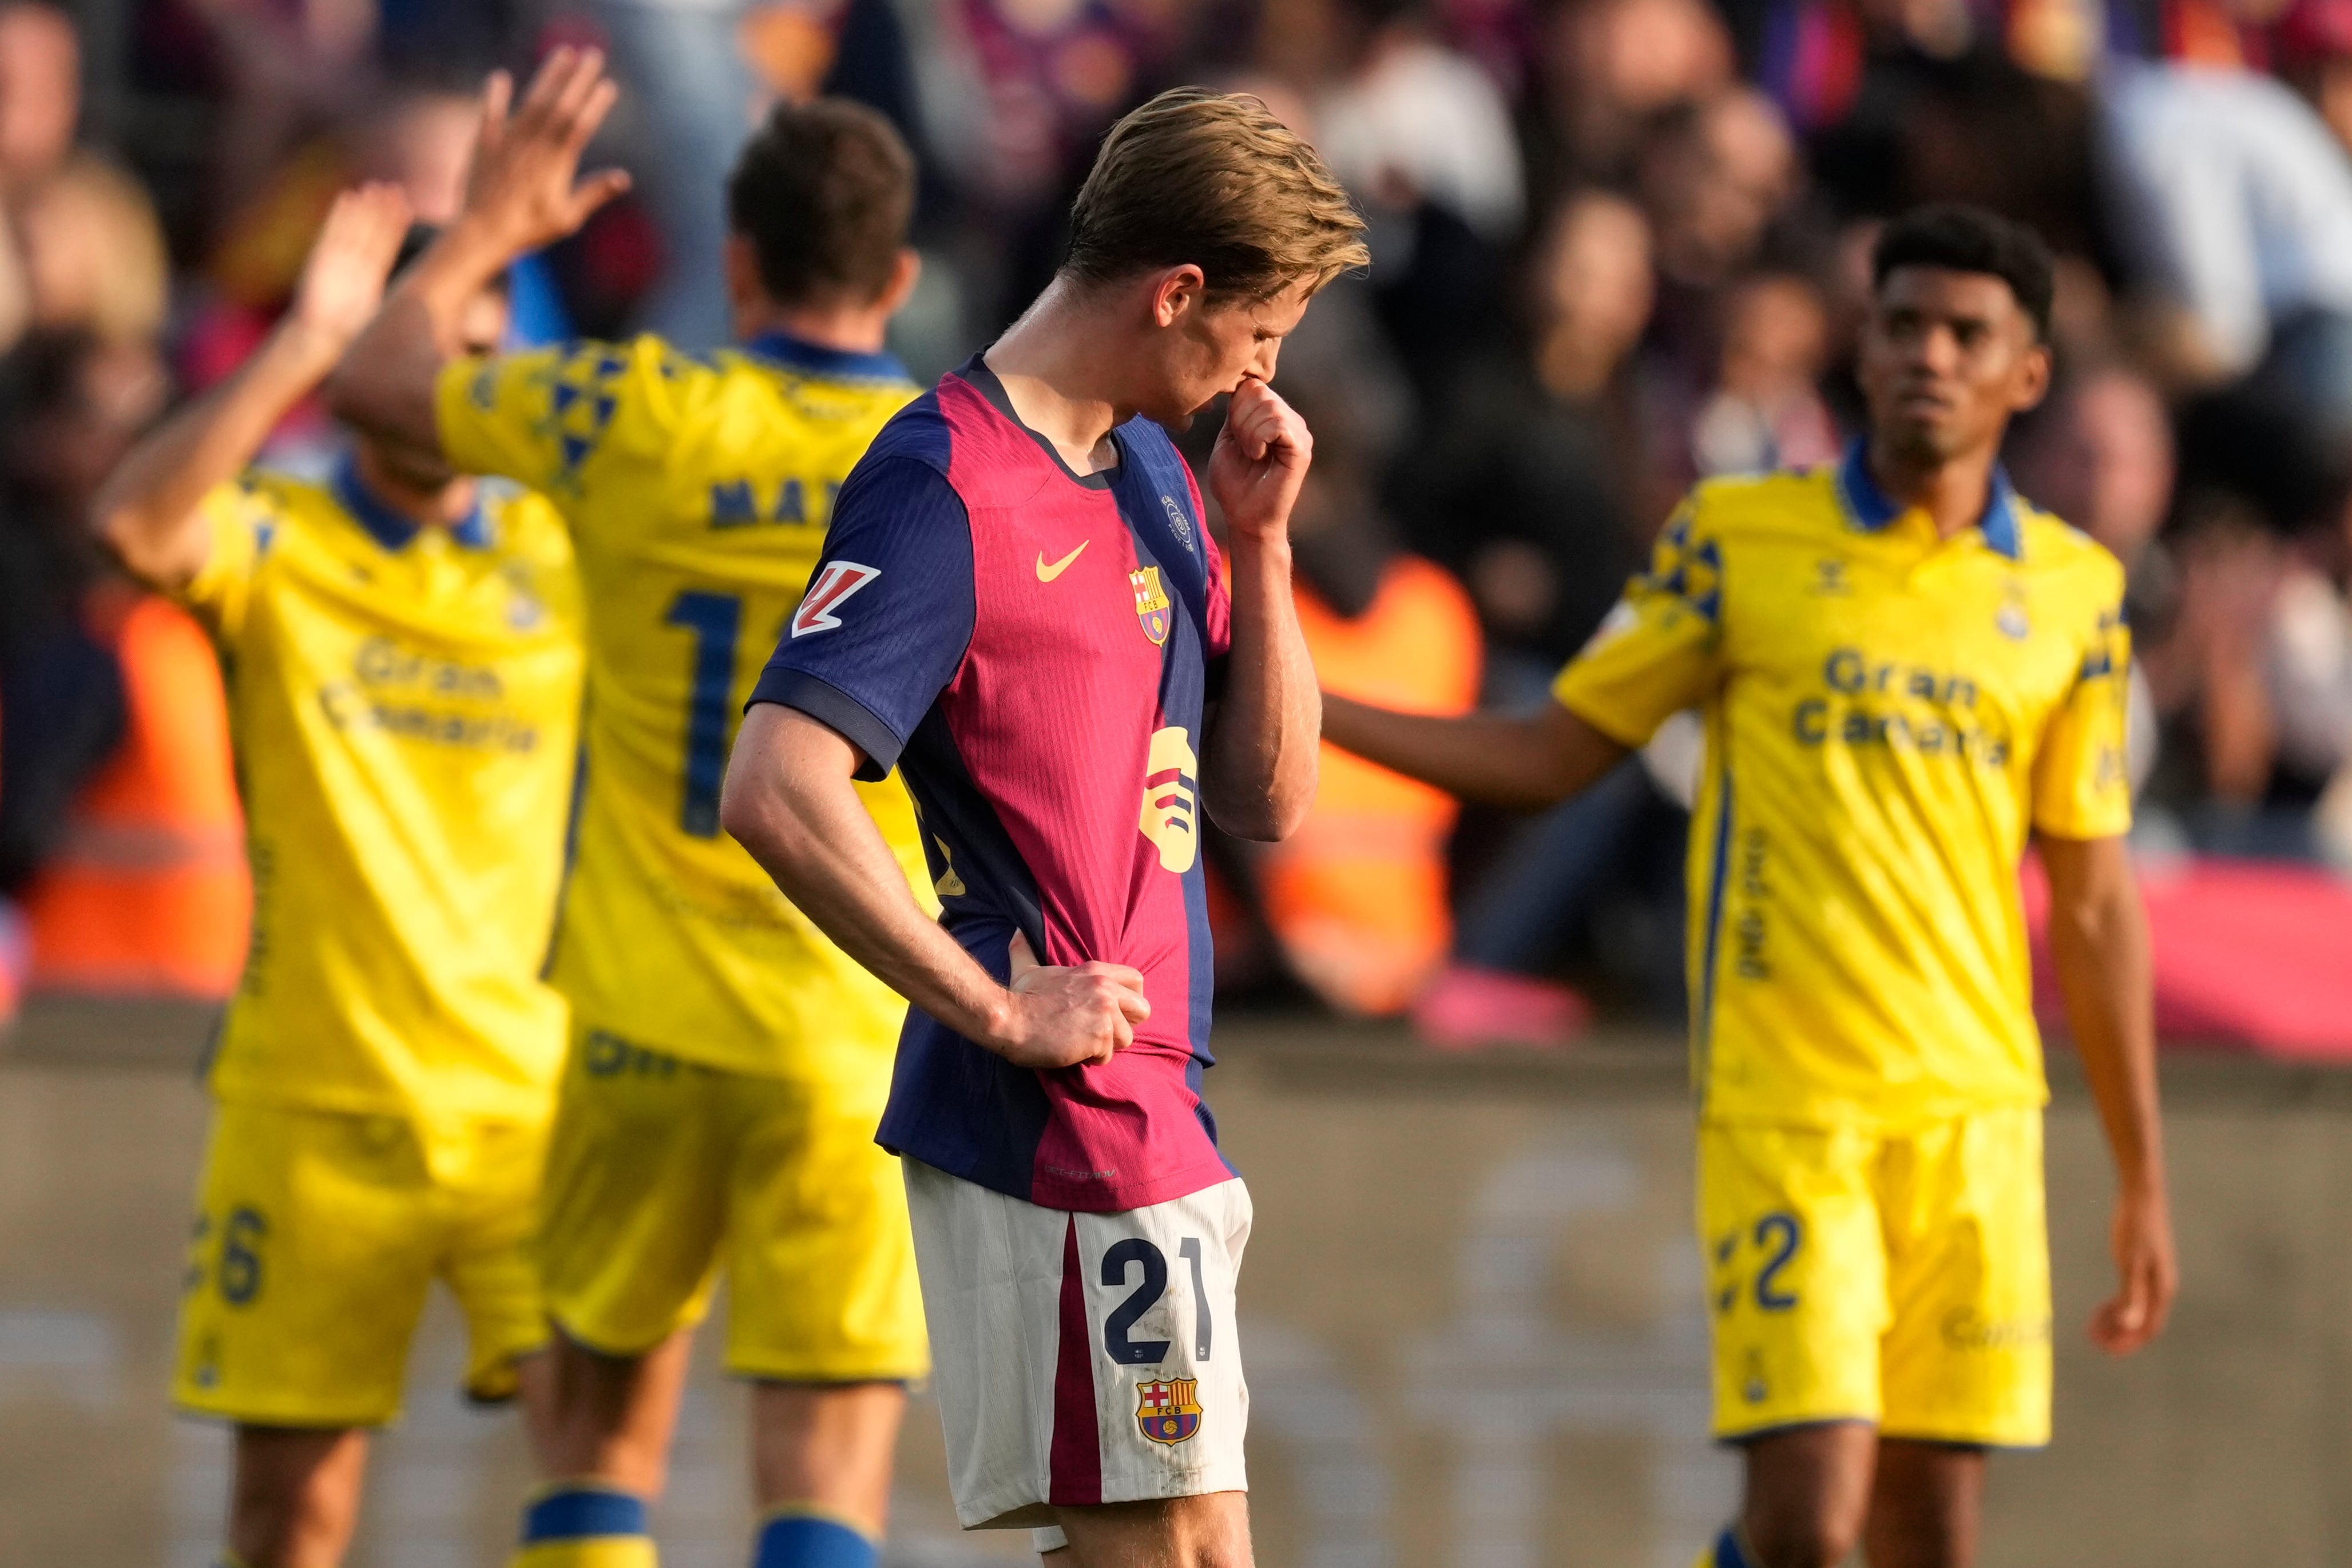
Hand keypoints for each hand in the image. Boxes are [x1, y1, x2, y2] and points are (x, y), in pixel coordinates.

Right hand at [286, 182, 412, 352]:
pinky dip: (338, 215)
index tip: (407, 208)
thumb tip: (435, 317)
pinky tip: (347, 197)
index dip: (395, 227)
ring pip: (354, 228)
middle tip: (395, 189)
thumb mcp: (381, 322)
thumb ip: (400, 313)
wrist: (319, 338)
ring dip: (364, 208)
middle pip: (371, 233)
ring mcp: (339, 260)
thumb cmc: (350, 336)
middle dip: (381, 212)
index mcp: (371, 279)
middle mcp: (356, 266)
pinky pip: (331, 232)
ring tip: (374, 187)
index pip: (385, 247)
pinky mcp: (321, 258)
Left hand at [459, 47, 630, 256]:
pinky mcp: (483, 143)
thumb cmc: (528, 231)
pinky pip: (490, 113)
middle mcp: (533, 145)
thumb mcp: (568, 218)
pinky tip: (500, 77)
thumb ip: (593, 193)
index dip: (595, 104)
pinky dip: (495, 95)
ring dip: (549, 75)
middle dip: (579, 78)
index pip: (580, 125)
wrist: (481, 233)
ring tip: (563, 53)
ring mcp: (508, 141)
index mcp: (556, 163)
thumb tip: (623, 178)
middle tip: (594, 54)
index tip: (608, 85)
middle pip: (560, 104)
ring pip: (532, 101)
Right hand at [990, 931, 1149, 1068]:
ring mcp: (1104, 1011)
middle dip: (1126, 1025)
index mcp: (1095, 971)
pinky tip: (1072, 1051)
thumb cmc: (1019, 998)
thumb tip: (1016, 932)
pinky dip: (1091, 1059)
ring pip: (1127, 1038)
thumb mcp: (1027, 969)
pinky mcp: (1099, 1035)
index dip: (1130, 999)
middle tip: (1101, 1032)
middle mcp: (1105, 987)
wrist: (1008, 1020)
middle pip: (1143, 1010)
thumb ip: (1026, 950)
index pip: (1137, 979)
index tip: (1113, 1011)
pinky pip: (1108, 1055)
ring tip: (1081, 1044)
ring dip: (1106, 1047)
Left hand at [1208, 376, 1312, 543]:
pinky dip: (1258, 439)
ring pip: (1268, 406)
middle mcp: (1290, 419)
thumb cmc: (1234, 484)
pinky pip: (1277, 424)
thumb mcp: (1227, 439)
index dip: (1234, 408)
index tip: (1234, 437)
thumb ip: (1236, 411)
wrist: (1245, 517)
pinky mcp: (1302, 448)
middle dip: (1240, 420)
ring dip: (1248, 432)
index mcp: (1273, 416)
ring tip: (1251, 455)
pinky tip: (1259, 456)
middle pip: (1258, 391)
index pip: (1251, 385)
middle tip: (1243, 448)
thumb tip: (1240, 384)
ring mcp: (1299, 432)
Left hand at [2090, 1181, 2175, 1354]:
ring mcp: (2154, 1278)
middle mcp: (2161, 1287)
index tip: (2105, 1348)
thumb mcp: (2129, 1263)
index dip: (2128, 1343)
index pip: (2148, 1329)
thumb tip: (2130, 1327)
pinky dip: (2119, 1307)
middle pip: (2144, 1324)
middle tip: (2094, 1338)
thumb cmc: (2134, 1228)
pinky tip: (2104, 1307)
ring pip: (2138, 1311)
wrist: (2141, 1196)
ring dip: (2118, 1322)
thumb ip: (2131, 1296)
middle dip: (2121, 1335)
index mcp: (2161, 1290)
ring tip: (2095, 1326)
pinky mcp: (2144, 1268)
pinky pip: (2134, 1297)